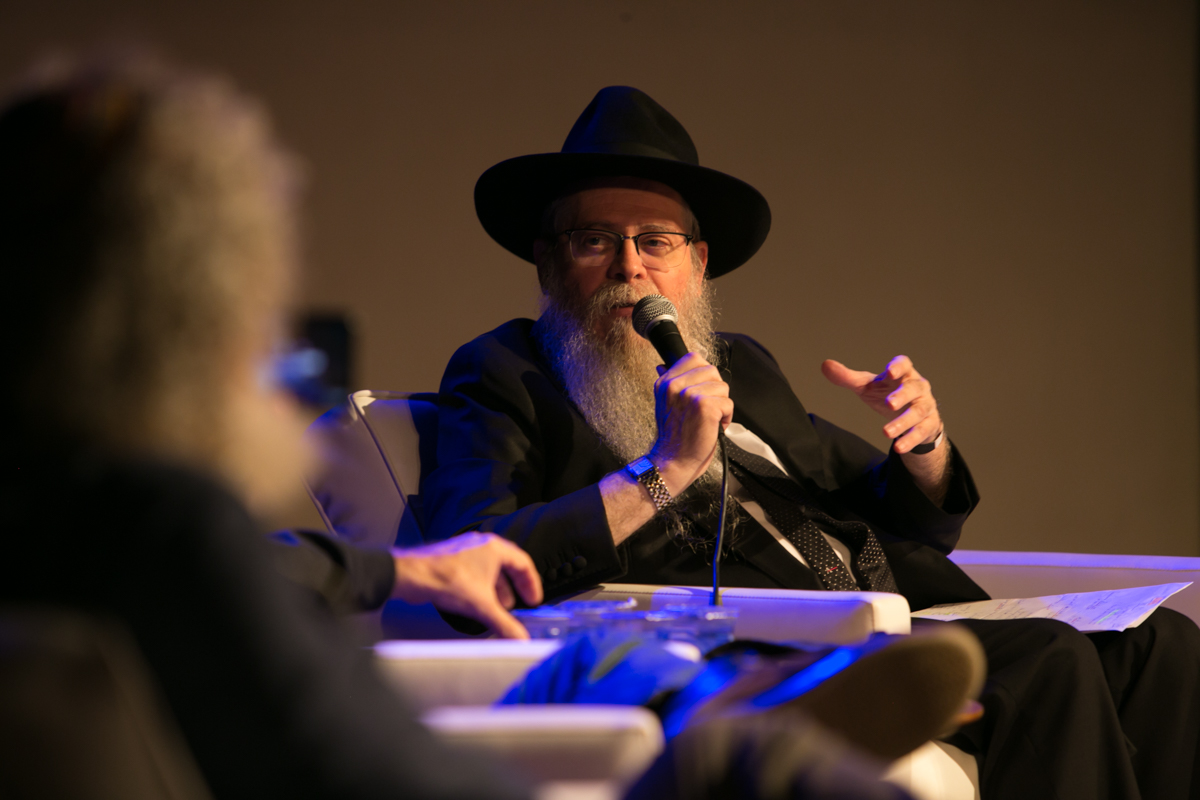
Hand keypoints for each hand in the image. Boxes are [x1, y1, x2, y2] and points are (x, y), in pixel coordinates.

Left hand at [390, 532, 542, 638]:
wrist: (412, 576)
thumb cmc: (445, 579)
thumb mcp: (482, 606)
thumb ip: (504, 624)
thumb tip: (520, 638)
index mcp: (494, 548)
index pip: (523, 563)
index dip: (531, 583)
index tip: (533, 599)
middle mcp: (481, 545)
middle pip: (507, 565)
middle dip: (514, 587)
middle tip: (519, 603)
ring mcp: (466, 550)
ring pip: (489, 568)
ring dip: (497, 588)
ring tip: (498, 606)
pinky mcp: (452, 559)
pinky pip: (475, 571)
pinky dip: (482, 586)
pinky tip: (477, 601)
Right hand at [650, 352, 733, 494]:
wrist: (673, 461)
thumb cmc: (674, 437)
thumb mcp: (664, 403)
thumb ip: (670, 383)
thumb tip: (665, 364)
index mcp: (665, 382)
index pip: (694, 358)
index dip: (705, 375)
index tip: (701, 392)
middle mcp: (675, 385)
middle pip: (712, 371)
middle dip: (715, 391)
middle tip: (705, 410)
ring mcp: (690, 394)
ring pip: (723, 387)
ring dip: (721, 406)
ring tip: (708, 420)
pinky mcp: (705, 407)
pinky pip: (728, 403)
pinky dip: (726, 418)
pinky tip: (714, 427)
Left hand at [821, 355, 941, 454]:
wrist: (913, 416)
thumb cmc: (888, 394)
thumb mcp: (867, 386)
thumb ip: (847, 377)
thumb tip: (825, 365)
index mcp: (903, 374)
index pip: (904, 364)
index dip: (898, 366)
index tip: (890, 371)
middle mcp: (918, 387)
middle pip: (914, 388)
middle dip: (902, 396)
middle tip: (889, 404)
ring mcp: (925, 406)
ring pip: (917, 412)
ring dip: (903, 422)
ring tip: (885, 432)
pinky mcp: (928, 424)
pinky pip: (921, 432)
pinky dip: (910, 440)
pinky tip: (898, 447)